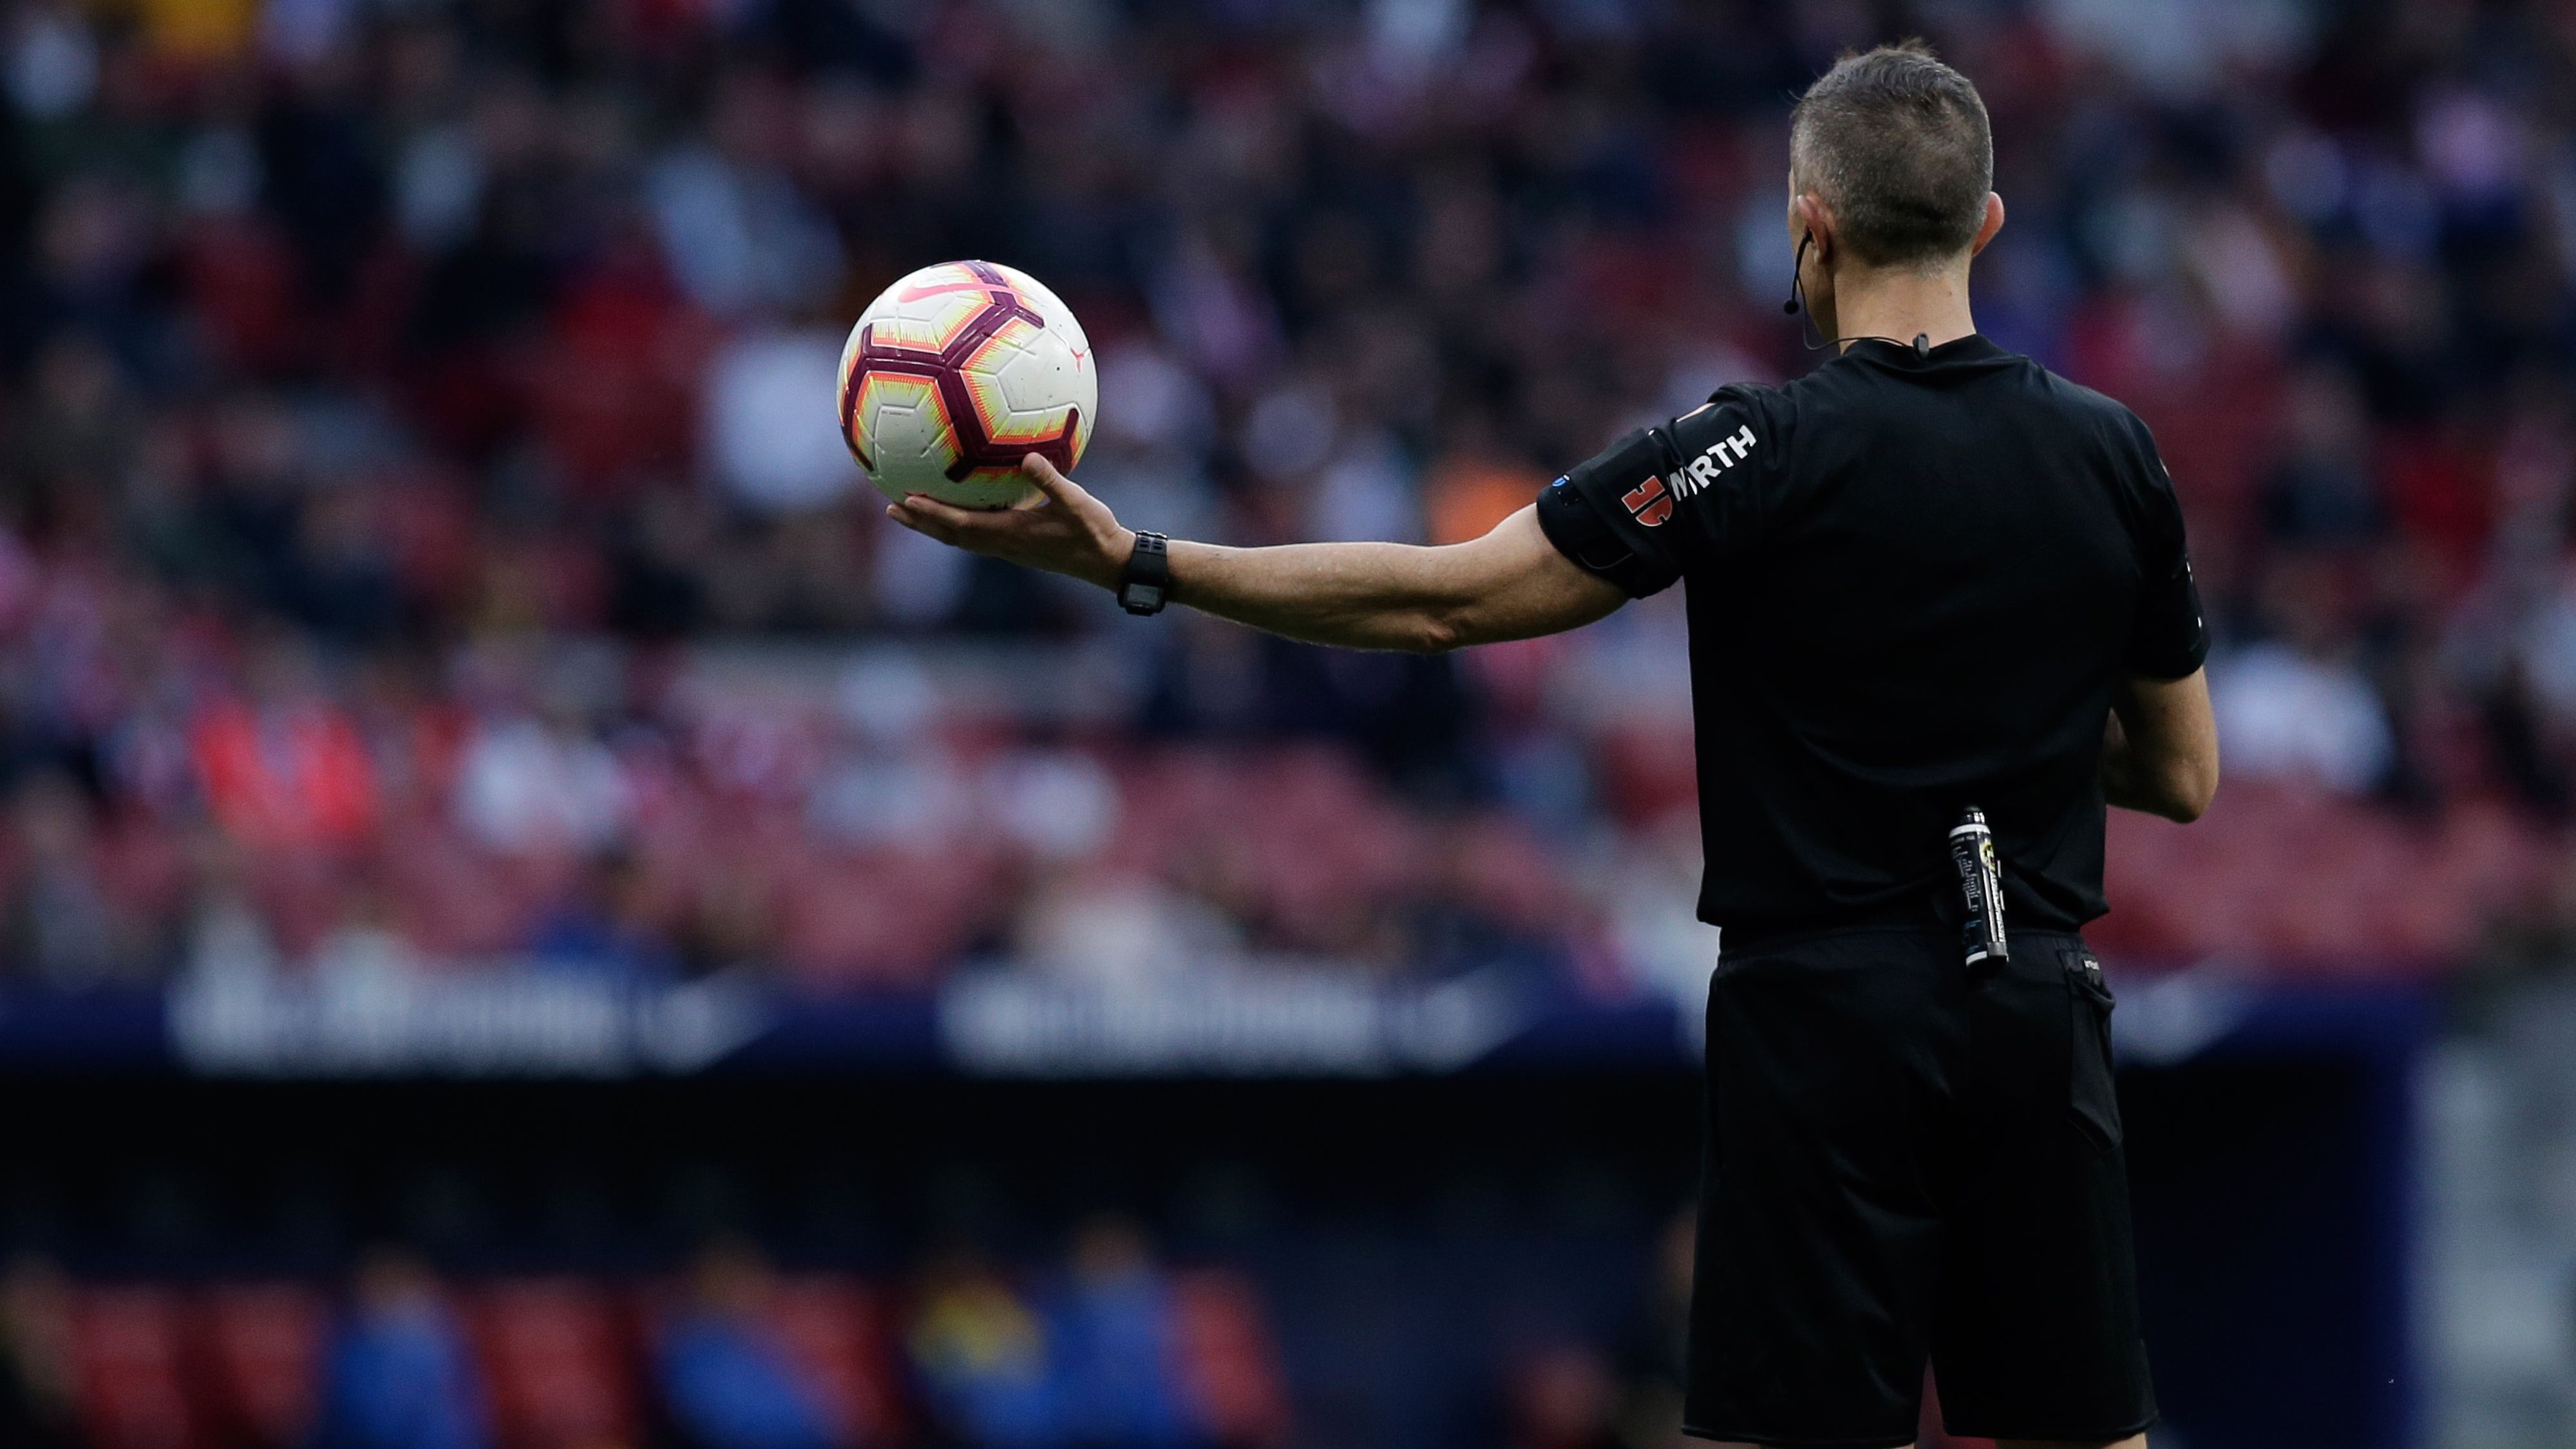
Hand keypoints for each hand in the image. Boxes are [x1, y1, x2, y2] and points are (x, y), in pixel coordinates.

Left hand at [884, 454, 1137, 592]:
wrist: (1108, 562)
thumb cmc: (1095, 533)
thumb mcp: (1077, 503)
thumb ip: (1051, 481)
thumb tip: (1028, 457)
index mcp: (1012, 534)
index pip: (961, 525)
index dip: (932, 514)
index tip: (906, 500)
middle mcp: (1003, 544)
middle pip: (951, 536)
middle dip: (920, 523)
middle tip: (890, 508)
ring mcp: (1009, 548)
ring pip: (961, 538)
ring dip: (933, 525)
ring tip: (908, 511)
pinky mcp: (1017, 546)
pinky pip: (976, 534)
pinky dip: (956, 524)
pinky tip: (956, 509)